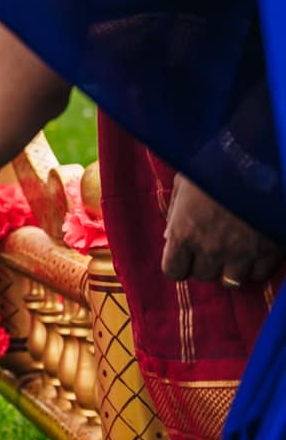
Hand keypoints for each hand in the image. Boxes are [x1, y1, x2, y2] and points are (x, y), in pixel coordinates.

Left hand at [162, 174, 282, 286]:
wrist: (255, 158)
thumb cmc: (213, 163)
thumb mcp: (184, 184)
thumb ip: (176, 213)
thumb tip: (170, 236)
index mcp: (183, 233)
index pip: (173, 271)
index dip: (178, 264)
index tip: (184, 255)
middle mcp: (210, 248)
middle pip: (203, 276)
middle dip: (204, 264)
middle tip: (211, 248)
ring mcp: (241, 253)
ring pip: (231, 281)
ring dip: (230, 269)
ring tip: (233, 253)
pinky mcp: (269, 252)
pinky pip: (259, 275)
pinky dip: (255, 267)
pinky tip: (254, 251)